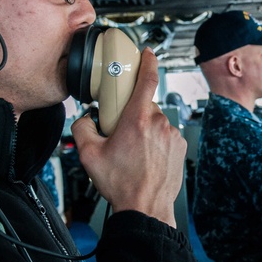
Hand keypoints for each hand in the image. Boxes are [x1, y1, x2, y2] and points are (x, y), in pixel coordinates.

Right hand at [71, 48, 185, 226]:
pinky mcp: (180, 147)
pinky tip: (145, 159)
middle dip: (132, 116)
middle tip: (120, 135)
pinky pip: (165, 135)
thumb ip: (81, 128)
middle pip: (144, 106)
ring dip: (144, 131)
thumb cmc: (122, 184)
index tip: (147, 53)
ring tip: (133, 153)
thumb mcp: (89, 155)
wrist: (145, 208)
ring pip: (155, 122)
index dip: (147, 62)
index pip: (147, 79)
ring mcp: (172, 135)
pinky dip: (155, 142)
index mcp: (137, 119)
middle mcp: (158, 123)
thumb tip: (83, 118)